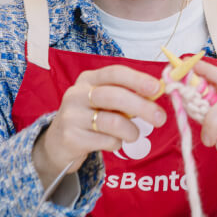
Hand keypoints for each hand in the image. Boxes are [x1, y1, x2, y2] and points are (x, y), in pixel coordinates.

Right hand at [31, 65, 165, 189]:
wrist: (57, 143)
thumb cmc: (90, 117)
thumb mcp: (103, 101)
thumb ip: (126, 95)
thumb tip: (158, 92)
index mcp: (88, 79)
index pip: (115, 73)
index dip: (138, 79)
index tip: (157, 88)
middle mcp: (77, 94)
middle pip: (114, 96)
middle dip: (142, 107)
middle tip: (160, 118)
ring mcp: (72, 116)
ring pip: (112, 121)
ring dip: (131, 130)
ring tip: (134, 134)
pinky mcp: (71, 138)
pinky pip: (105, 141)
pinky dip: (117, 143)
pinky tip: (114, 142)